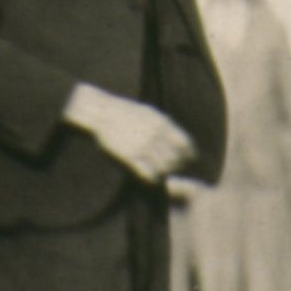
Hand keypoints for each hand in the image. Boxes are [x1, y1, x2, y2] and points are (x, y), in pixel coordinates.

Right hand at [64, 84, 194, 181]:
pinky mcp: (129, 157)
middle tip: (174, 171)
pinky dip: (153, 179)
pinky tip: (151, 178)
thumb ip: (166, 126)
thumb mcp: (152, 113)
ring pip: (164, 169)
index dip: (189, 156)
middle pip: (177, 159)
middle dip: (178, 167)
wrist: (102, 113)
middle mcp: (156, 137)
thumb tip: (179, 138)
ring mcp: (143, 147)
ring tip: (163, 175)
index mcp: (163, 125)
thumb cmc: (127, 112)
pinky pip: (148, 174)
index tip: (187, 161)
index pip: (186, 145)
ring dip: (165, 174)